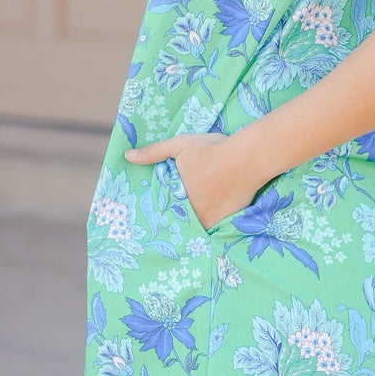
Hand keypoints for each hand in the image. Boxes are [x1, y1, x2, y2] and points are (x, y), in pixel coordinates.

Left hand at [124, 131, 267, 231]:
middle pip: (175, 217)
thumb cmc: (213, 149)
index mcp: (175, 191)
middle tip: (166, 223)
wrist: (247, 159)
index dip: (158, 208)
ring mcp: (205, 217)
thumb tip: (127, 156)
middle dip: (171, 218)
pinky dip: (203, 229)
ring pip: (190, 225)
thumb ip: (154, 152)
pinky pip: (207, 230)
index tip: (150, 215)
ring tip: (181, 230)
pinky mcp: (221, 222)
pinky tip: (201, 229)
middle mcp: (188, 208)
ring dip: (186, 226)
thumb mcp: (180, 145)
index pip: (160, 205)